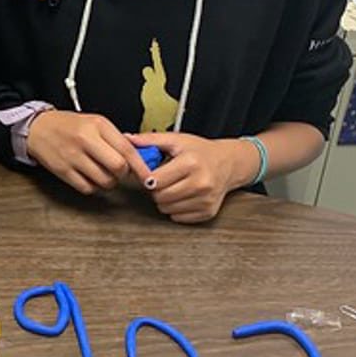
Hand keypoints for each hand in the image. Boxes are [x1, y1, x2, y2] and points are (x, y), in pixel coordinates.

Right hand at [27, 111, 151, 194]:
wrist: (37, 128)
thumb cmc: (68, 126)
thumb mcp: (94, 123)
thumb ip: (115, 138)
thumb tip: (137, 157)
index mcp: (97, 125)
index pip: (127, 149)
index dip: (141, 165)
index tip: (147, 175)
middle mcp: (86, 140)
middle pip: (118, 167)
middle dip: (123, 173)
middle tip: (119, 171)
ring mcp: (73, 157)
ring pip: (104, 181)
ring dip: (108, 181)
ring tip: (102, 172)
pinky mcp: (63, 171)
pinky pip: (87, 188)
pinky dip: (92, 186)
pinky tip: (89, 176)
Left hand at [127, 132, 251, 223]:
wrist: (228, 163)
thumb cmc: (199, 151)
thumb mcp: (176, 140)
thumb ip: (150, 140)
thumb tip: (126, 139)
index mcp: (191, 163)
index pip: (154, 180)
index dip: (147, 177)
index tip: (150, 173)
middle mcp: (201, 183)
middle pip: (160, 196)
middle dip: (155, 189)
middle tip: (162, 180)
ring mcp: (206, 199)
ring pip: (167, 209)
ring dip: (164, 200)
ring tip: (173, 186)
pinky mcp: (208, 212)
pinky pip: (178, 217)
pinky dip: (175, 209)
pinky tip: (182, 195)